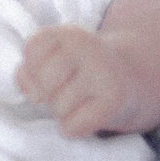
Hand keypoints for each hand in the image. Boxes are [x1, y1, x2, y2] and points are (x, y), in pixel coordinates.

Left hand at [17, 24, 133, 138]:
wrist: (130, 78)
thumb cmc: (80, 71)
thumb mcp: (53, 58)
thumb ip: (29, 71)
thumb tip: (34, 94)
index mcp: (70, 33)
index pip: (32, 50)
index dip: (36, 67)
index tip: (56, 69)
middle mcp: (88, 47)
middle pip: (43, 83)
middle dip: (49, 93)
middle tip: (70, 88)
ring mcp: (103, 72)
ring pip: (58, 108)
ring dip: (65, 112)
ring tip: (83, 100)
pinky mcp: (114, 99)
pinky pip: (73, 126)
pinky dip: (74, 128)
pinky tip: (87, 116)